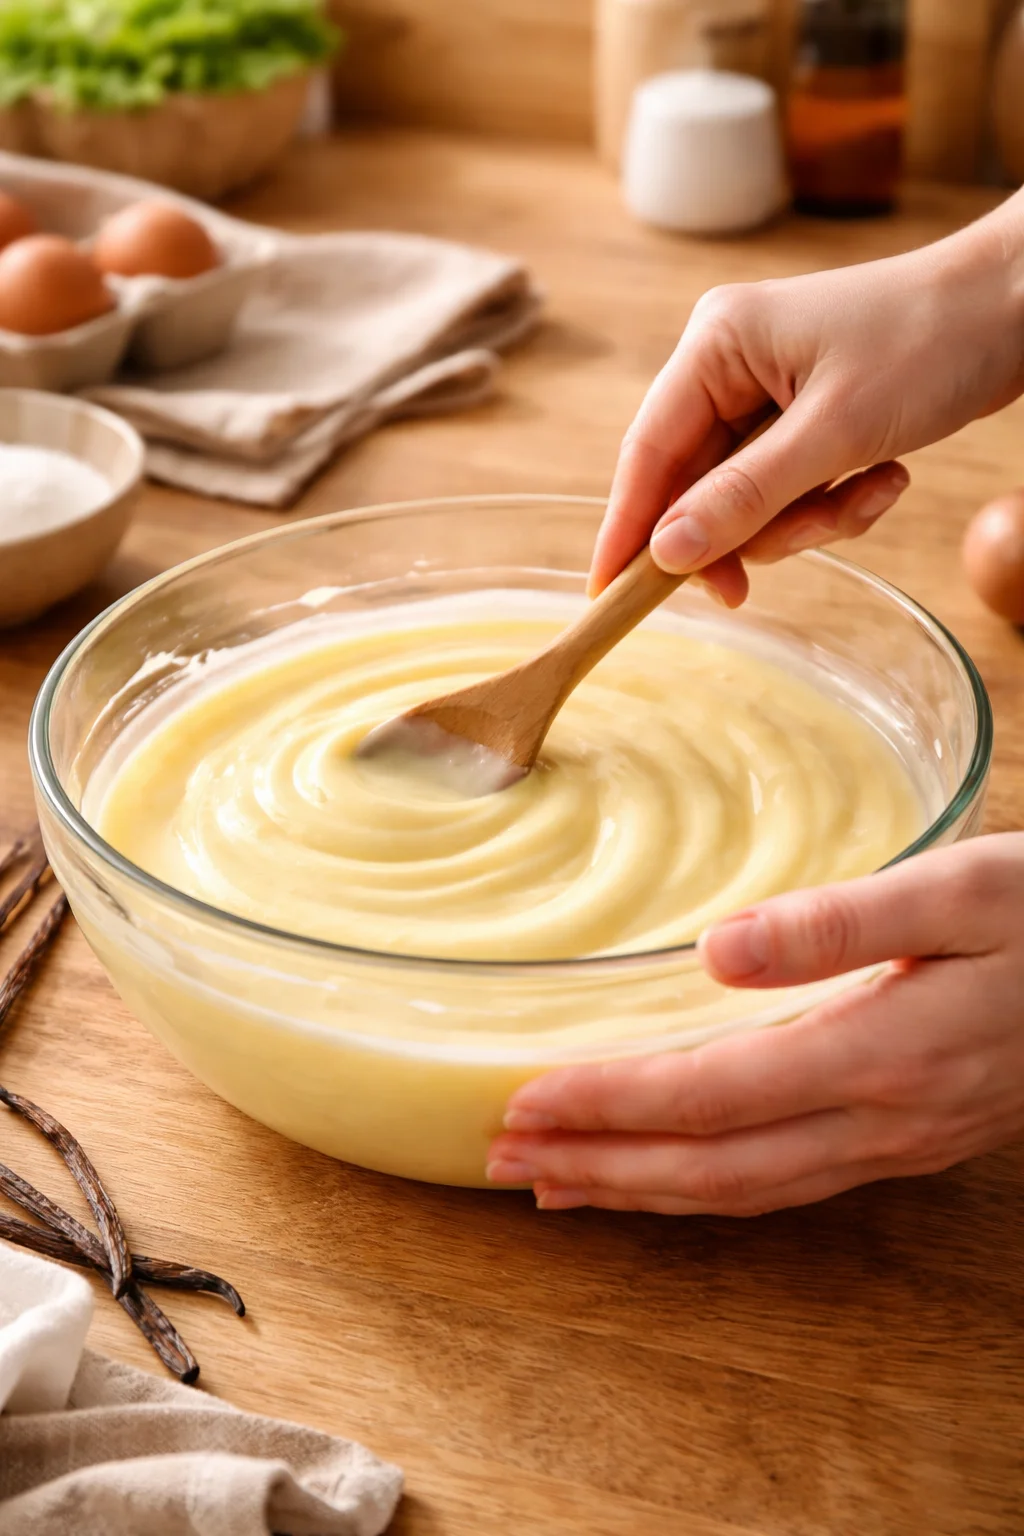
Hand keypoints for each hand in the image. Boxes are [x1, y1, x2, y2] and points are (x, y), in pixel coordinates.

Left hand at [486, 835, 1023, 1215]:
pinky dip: (704, 1185)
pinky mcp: (906, 1138)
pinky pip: (781, 1183)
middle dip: (601, 1164)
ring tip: (557, 1184)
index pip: (709, 1096)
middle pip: (711, 1167)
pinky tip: (666, 1172)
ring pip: (743, 1191)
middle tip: (505, 1158)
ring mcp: (895, 1142)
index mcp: (880, 1053)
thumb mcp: (960, 890)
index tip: (523, 1102)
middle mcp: (879, 1120)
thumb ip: (840, 922)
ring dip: (642, 1188)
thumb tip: (717, 950)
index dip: (609, 1105)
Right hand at [592, 190, 1023, 603]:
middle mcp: (729, 366)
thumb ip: (744, 497)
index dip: (627, 529)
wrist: (1019, 305)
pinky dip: (836, 502)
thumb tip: (667, 553)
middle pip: (698, 487)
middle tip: (773, 571)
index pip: (648, 454)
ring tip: (868, 493)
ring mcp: (768, 394)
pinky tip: (884, 478)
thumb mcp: (833, 432)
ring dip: (808, 518)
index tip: (608, 596)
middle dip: (750, 530)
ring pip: (749, 500)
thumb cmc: (929, 343)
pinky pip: (792, 491)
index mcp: (716, 346)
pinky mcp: (806, 418)